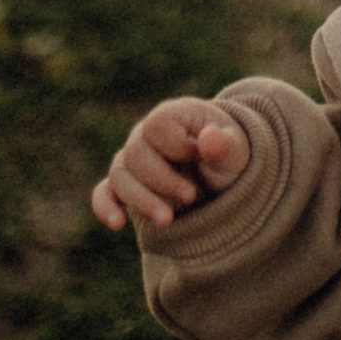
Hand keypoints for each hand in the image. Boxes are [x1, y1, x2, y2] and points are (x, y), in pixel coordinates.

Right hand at [91, 96, 248, 234]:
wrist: (222, 177)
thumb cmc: (227, 157)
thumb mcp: (236, 151)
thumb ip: (224, 145)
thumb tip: (210, 138)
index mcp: (172, 116)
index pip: (156, 126)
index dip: (175, 146)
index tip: (198, 157)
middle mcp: (145, 135)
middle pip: (135, 154)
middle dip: (162, 181)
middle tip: (191, 197)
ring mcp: (133, 160)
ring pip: (120, 176)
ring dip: (141, 200)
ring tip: (167, 221)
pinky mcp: (127, 186)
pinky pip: (105, 193)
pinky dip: (106, 207)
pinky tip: (117, 224)